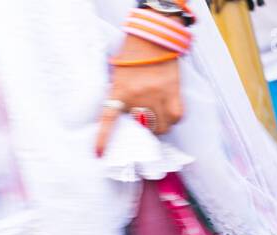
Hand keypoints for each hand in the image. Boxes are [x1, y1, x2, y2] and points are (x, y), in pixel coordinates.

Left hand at [96, 34, 184, 156]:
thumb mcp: (118, 77)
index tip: (100, 154)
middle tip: (145, 123)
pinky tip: (170, 111)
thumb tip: (129, 122)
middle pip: (142, 129)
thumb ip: (120, 97)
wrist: (153, 37)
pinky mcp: (173, 92)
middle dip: (144, 131)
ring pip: (162, 127)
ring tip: (158, 118)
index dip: (103, 139)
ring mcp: (157, 96)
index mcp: (119, 92)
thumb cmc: (132, 57)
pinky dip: (174, 118)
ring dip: (160, 127)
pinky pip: (176, 117)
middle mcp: (138, 97)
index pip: (108, 120)